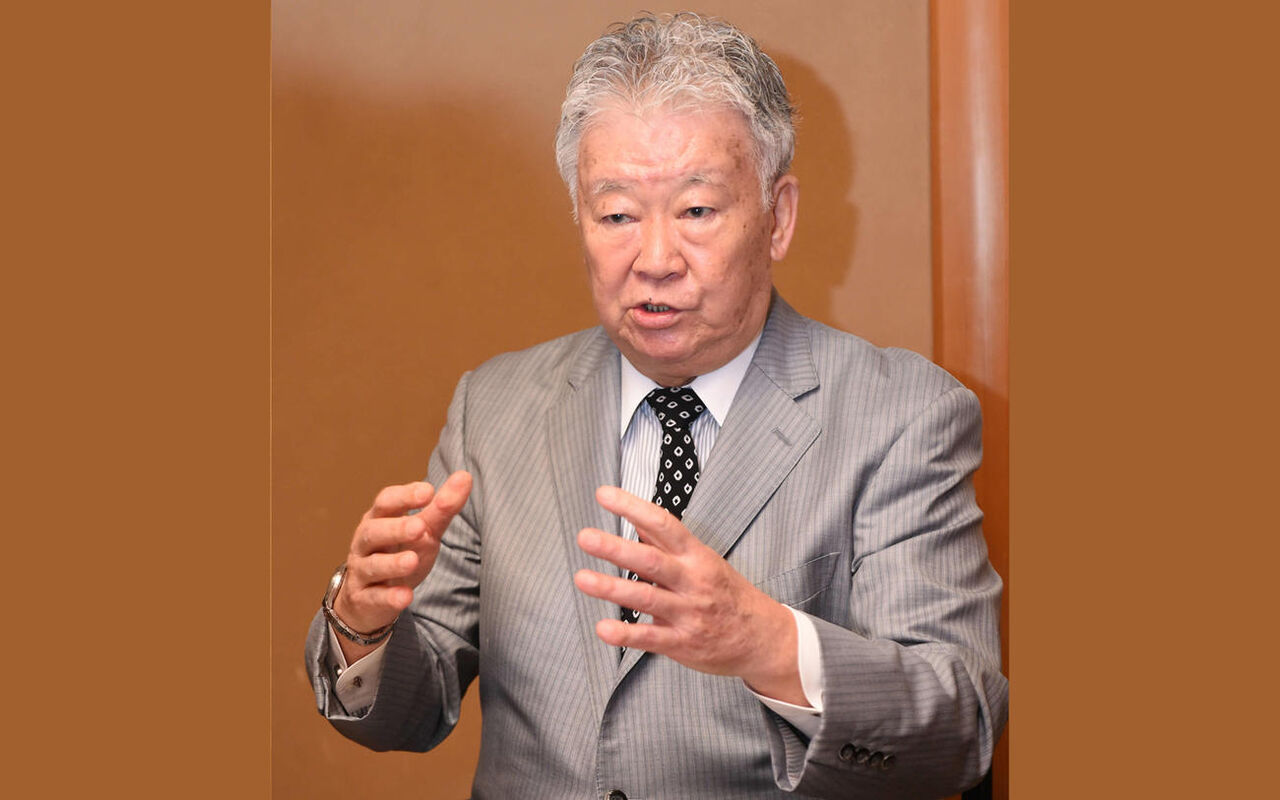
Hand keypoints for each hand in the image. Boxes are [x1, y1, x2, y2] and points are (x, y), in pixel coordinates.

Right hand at [331, 471, 471, 660]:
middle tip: (419, 527)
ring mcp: (362, 571)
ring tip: (412, 560)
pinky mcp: (364, 599)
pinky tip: (405, 596)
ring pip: (372, 565)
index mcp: (379, 518)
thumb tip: (465, 476)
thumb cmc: (400, 552)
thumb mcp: (424, 530)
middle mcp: (366, 542)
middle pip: (373, 531)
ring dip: (392, 563)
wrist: (372, 597)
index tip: (428, 491)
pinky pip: (375, 598)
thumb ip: (442, 507)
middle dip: (395, 528)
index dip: (404, 495)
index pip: (386, 502)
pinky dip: (389, 597)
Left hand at [573, 485, 806, 704]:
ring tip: (582, 578)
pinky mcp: (682, 643)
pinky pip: (650, 638)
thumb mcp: (704, 560)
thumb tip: (635, 519)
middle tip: (586, 537)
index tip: (604, 495)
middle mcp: (692, 582)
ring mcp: (688, 613)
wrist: (762, 638)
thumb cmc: (727, 594)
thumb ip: (667, 544)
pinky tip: (603, 629)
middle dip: (616, 548)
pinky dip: (625, 634)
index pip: (664, 525)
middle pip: (651, 561)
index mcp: (696, 556)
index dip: (633, 507)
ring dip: (611, 589)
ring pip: (646, 598)